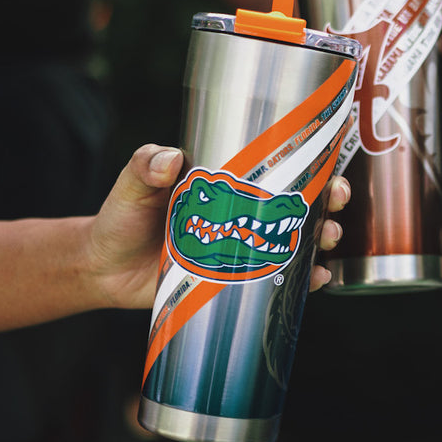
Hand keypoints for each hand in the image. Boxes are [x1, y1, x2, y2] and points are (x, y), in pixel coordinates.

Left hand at [87, 145, 350, 308]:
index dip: (310, 163)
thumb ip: (146, 166)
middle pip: (301, 204)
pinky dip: (304, 281)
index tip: (329, 160)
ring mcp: (245, 249)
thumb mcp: (133, 185)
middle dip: (330, 200)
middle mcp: (245, 215)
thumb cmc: (122, 218)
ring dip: (324, 238)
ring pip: (299, 242)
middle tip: (338, 198)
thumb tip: (170, 159)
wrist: (104, 270)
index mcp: (229, 184)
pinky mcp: (239, 283)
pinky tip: (318, 279)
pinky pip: (280, 282)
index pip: (278, 167)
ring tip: (329, 238)